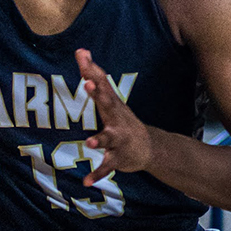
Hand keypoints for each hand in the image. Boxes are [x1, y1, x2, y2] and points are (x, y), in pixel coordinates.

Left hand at [74, 47, 154, 178]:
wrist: (149, 148)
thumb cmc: (122, 120)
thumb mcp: (110, 98)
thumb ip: (94, 76)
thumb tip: (80, 49)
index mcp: (113, 105)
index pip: (102, 83)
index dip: (91, 69)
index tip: (81, 54)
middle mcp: (117, 120)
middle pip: (108, 104)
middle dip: (99, 95)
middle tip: (89, 84)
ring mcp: (120, 140)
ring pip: (109, 139)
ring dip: (100, 140)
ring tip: (90, 143)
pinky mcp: (119, 158)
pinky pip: (108, 166)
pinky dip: (98, 174)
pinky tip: (86, 181)